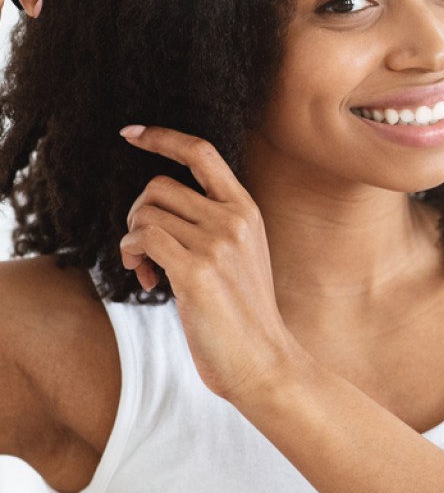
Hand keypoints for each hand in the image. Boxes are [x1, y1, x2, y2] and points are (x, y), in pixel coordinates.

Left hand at [118, 125, 300, 401]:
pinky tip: (147, 280)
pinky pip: (142, 240)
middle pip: (158, 186)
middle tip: (143, 248)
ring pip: (145, 213)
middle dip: (138, 213)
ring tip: (146, 270)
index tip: (131, 133)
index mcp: (246, 209)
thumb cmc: (243, 312)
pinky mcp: (196, 271)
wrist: (263, 359)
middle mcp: (233, 218)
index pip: (202, 153)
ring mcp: (217, 243)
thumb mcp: (240, 254)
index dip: (162, 137)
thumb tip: (156, 206)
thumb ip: (213, 223)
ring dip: (132, 241)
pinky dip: (131, 257)